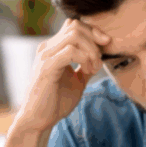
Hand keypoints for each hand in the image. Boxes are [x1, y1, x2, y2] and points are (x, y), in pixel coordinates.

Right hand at [14, 19, 109, 133]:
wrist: (39, 120)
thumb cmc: (56, 102)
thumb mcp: (77, 81)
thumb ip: (85, 67)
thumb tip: (99, 58)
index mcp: (53, 49)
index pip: (73, 25)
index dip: (93, 32)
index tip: (105, 46)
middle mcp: (47, 48)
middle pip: (75, 26)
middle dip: (94, 39)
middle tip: (100, 60)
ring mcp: (45, 56)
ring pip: (74, 35)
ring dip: (91, 50)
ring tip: (94, 68)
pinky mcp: (47, 67)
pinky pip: (70, 51)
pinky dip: (85, 58)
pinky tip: (88, 71)